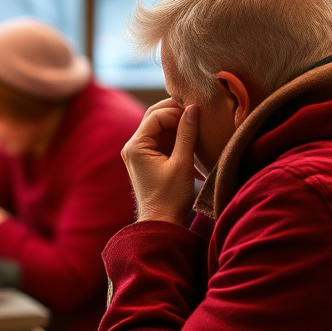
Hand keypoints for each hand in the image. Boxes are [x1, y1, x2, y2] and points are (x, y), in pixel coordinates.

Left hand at [122, 98, 198, 224]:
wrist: (161, 222)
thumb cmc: (170, 197)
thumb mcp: (182, 164)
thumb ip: (187, 134)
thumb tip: (194, 108)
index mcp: (136, 146)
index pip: (156, 115)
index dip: (177, 112)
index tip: (197, 116)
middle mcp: (132, 146)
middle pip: (155, 117)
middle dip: (177, 114)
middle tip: (198, 115)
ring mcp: (139, 153)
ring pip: (160, 127)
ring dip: (179, 127)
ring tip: (198, 130)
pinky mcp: (147, 159)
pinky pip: (162, 140)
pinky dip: (177, 139)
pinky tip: (193, 145)